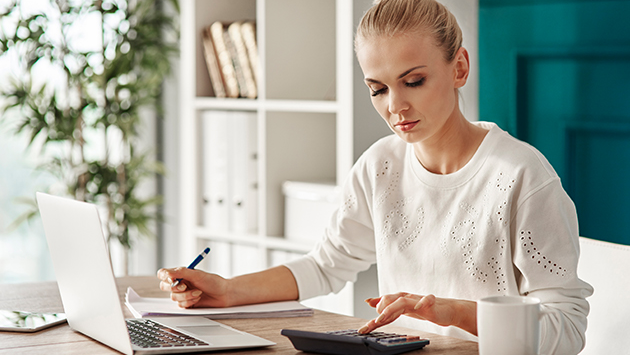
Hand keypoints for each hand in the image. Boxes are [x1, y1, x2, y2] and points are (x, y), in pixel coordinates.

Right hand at [157, 267, 229, 307]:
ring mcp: (182, 294)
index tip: (172, 278)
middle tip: (185, 286)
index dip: (164, 276)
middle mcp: (180, 283)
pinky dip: (189, 301)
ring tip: (198, 292)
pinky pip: (180, 305)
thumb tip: (167, 273)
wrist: (224, 294)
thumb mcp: (197, 274)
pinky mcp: (186, 303)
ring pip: (173, 297)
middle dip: (175, 288)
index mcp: (181, 274)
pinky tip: (198, 299)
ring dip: (186, 295)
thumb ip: (181, 272)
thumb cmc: (213, 282)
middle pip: (164, 286)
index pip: (164, 274)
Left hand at [358, 292, 476, 334]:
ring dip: (391, 307)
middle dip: (380, 309)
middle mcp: (407, 298)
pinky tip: (417, 307)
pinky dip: (421, 302)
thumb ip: (388, 306)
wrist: (447, 309)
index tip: (363, 328)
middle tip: (375, 322)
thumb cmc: (425, 309)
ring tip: (383, 316)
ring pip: (402, 300)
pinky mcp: (431, 302)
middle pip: (389, 299)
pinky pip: (426, 300)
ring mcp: (418, 300)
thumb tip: (370, 302)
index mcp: (400, 300)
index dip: (373, 316)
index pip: (384, 306)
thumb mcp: (404, 309)